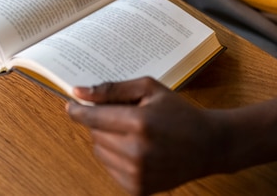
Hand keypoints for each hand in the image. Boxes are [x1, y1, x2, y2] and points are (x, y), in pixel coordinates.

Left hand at [66, 77, 222, 195]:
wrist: (207, 145)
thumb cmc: (178, 112)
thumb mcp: (149, 89)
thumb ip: (113, 89)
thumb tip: (80, 92)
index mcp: (139, 123)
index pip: (94, 118)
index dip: (78, 111)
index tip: (70, 105)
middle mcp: (136, 151)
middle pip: (95, 134)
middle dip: (101, 121)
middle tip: (122, 114)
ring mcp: (136, 174)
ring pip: (100, 152)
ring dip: (107, 139)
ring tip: (132, 131)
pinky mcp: (138, 189)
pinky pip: (110, 168)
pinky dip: (116, 157)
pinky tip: (136, 148)